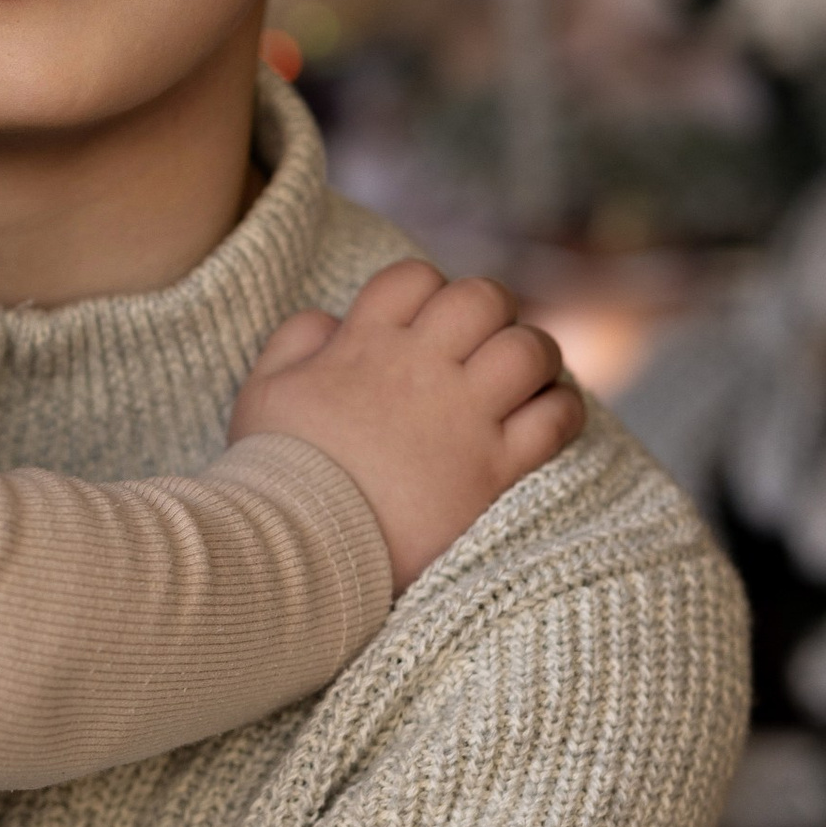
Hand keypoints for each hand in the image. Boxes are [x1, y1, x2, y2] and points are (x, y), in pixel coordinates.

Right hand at [233, 259, 580, 592]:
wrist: (301, 548)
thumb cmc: (276, 475)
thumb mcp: (264, 393)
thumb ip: (295, 341)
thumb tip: (330, 319)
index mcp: (365, 344)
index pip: (415, 278)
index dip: (429, 291)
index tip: (427, 325)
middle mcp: (421, 369)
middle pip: (483, 299)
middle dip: (492, 312)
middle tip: (485, 346)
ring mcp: (462, 417)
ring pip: (530, 349)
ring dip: (534, 356)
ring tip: (525, 379)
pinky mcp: (494, 468)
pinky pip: (554, 417)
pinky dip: (561, 409)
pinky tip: (548, 418)